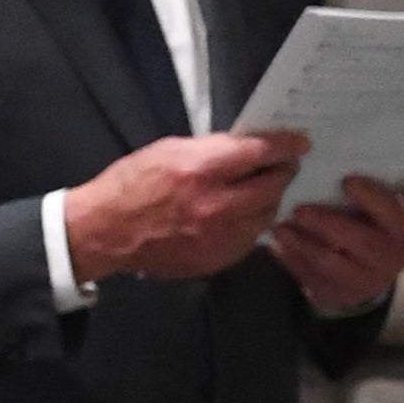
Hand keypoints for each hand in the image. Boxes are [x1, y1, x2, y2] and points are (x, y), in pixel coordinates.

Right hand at [63, 131, 305, 284]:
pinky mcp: (215, 259)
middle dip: (281, 173)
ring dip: (266, 200)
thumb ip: (212, 149)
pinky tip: (235, 217)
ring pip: (266, 214)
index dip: (286, 145)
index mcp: (200, 170)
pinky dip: (249, 225)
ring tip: (254, 193)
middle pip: (273, 186)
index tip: (299, 143)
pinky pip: (249, 239)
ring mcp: (217, 237)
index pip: (260, 153)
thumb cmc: (131, 185)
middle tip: (279, 167)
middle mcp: (215, 206)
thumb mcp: (169, 151)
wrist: (104, 232)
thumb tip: (248, 148)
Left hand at [267, 169, 403, 315]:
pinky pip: (310, 278)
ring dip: (302, 244)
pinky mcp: (336, 295)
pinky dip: (291, 260)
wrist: (364, 273)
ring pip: (330, 264)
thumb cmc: (366, 228)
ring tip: (280, 228)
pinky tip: (277, 245)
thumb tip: (333, 167)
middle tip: (300, 210)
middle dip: (328, 225)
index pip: (391, 212)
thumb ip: (363, 196)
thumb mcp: (374, 211)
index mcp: (401, 229)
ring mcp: (364, 282)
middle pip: (361, 242)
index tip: (346, 180)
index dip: (371, 197)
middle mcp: (390, 258)